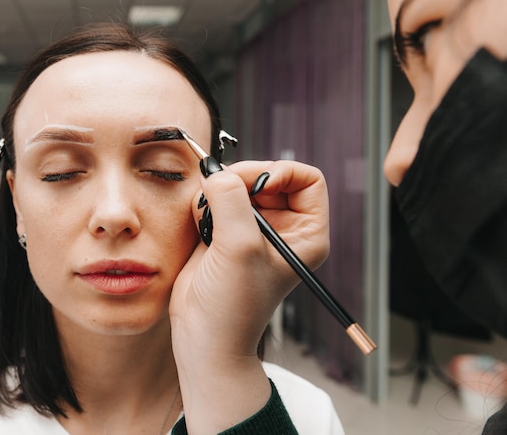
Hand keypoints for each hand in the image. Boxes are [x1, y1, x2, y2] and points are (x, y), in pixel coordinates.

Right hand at [169, 159, 328, 432]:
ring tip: (208, 217)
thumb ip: (232, 202)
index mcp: (305, 233)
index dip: (280, 172)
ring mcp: (253, 228)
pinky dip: (206, 203)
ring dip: (220, 191)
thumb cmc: (234, 306)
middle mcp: (283, 227)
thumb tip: (218, 174)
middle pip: (269, 176)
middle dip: (242, 179)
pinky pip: (218, 199)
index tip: (254, 185)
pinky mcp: (226, 232)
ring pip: (240, 185)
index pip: (307, 178)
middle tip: (219, 191)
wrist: (203, 336)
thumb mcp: (240, 247)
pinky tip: (201, 224)